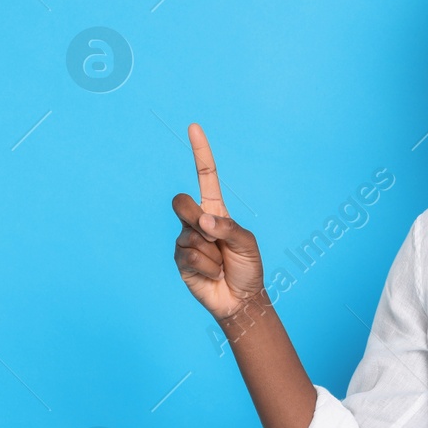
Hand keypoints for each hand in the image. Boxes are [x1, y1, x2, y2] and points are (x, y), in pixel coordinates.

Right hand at [170, 123, 265, 321]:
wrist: (240, 299)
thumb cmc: (247, 268)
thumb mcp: (247, 243)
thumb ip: (227, 228)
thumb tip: (202, 221)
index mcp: (216, 210)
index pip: (206, 176)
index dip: (200, 152)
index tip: (194, 127)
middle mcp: (197, 221)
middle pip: (181, 202)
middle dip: (193, 215)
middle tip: (210, 234)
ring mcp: (186, 240)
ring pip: (190, 235)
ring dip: (211, 253)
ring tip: (221, 263)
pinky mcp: (180, 260)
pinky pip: (190, 255)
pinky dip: (207, 266)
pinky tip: (213, 273)